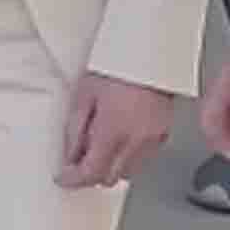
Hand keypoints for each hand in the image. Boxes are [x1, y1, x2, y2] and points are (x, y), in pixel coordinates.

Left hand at [58, 73, 178, 189]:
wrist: (148, 50)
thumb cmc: (116, 65)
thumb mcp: (83, 95)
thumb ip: (75, 130)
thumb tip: (70, 154)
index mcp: (113, 131)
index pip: (91, 173)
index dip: (74, 179)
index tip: (65, 177)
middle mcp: (136, 140)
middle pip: (111, 178)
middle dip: (93, 172)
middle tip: (80, 158)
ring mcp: (154, 138)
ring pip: (130, 171)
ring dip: (113, 165)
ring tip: (103, 142)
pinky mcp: (165, 133)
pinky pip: (145, 157)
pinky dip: (130, 154)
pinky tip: (122, 137)